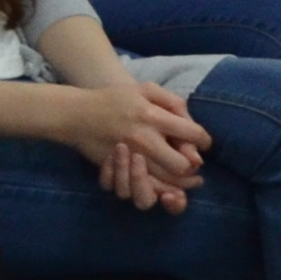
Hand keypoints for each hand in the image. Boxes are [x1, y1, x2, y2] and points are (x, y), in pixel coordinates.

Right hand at [63, 76, 204, 207]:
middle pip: (181, 165)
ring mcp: (128, 158)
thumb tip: (192, 124)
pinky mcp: (117, 170)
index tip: (204, 143)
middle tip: (193, 163)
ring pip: (164, 182)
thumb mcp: (146, 89)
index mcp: (152, 116)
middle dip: (191, 166)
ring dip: (179, 183)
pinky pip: (143, 188)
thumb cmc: (115, 99)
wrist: (76, 114)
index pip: (192, 135)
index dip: (204, 142)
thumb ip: (174, 103)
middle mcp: (142, 139)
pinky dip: (159, 190)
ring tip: (187, 178)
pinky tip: (166, 185)